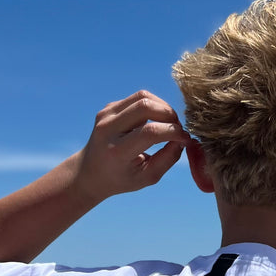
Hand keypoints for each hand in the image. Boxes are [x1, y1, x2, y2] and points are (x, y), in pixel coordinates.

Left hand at [74, 90, 190, 202]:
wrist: (89, 172)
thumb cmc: (121, 178)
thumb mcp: (147, 177)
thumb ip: (168, 158)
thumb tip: (184, 139)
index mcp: (116, 151)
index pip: (150, 132)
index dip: (174, 132)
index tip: (185, 139)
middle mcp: (108, 129)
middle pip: (146, 106)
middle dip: (170, 114)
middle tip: (178, 128)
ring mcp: (105, 115)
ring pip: (142, 96)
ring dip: (163, 106)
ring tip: (169, 122)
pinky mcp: (108, 108)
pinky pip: (137, 98)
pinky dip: (153, 106)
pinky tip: (155, 121)